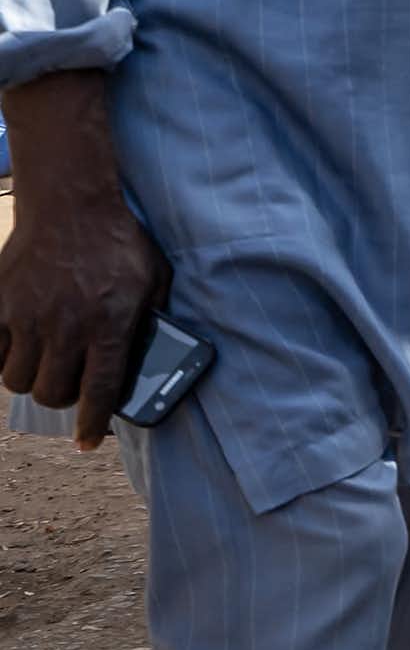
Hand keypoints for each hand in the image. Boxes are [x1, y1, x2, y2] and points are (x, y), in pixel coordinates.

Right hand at [0, 75, 167, 445]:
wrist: (71, 207)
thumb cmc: (118, 244)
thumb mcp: (153, 281)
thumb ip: (152, 320)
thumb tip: (152, 356)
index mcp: (109, 324)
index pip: (98, 391)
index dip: (92, 424)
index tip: (88, 443)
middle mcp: (66, 326)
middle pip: (52, 393)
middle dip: (64, 398)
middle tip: (72, 385)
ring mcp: (29, 317)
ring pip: (18, 380)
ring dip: (34, 379)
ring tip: (48, 364)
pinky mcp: (1, 306)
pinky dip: (5, 359)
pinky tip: (22, 349)